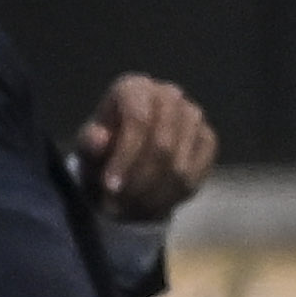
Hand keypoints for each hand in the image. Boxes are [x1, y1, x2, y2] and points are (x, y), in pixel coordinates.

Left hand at [76, 75, 215, 220]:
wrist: (128, 156)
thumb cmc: (104, 149)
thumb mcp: (88, 149)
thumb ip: (89, 144)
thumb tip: (97, 140)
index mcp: (135, 87)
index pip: (138, 119)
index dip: (125, 156)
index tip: (110, 187)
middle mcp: (168, 94)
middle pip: (162, 146)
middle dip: (139, 182)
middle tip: (120, 207)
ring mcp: (193, 115)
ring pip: (180, 166)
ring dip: (154, 195)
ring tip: (133, 209)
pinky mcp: (208, 138)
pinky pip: (196, 175)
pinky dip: (174, 196)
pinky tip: (154, 203)